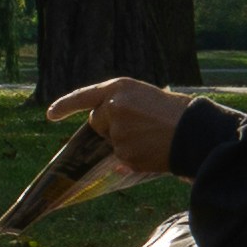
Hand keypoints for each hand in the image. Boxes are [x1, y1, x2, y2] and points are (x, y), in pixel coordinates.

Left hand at [47, 77, 199, 175]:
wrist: (196, 130)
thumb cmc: (174, 111)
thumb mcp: (144, 97)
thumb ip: (120, 108)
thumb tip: (108, 139)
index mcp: (119, 88)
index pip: (84, 96)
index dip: (65, 105)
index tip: (50, 115)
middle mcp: (113, 108)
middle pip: (97, 122)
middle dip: (110, 125)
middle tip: (139, 124)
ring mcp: (117, 132)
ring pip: (112, 141)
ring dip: (126, 141)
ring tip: (152, 135)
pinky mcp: (125, 153)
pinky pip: (122, 158)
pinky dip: (134, 156)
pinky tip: (153, 148)